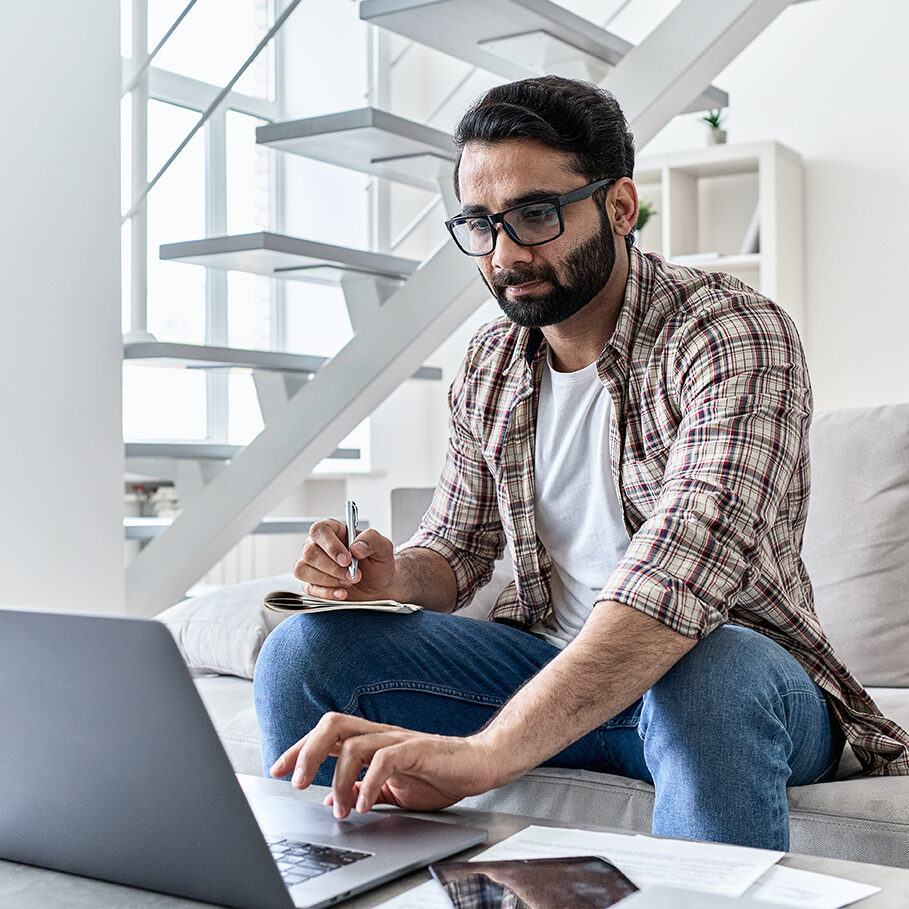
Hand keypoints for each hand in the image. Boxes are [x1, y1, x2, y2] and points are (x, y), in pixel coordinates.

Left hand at [269, 713, 501, 817]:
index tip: (277, 770)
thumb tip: (332, 798)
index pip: (326, 735)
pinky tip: (366, 805)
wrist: (478, 765)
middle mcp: (380, 734)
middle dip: (307, 751)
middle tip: (297, 783)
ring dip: (339, 779)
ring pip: (353, 742)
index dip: (298, 749)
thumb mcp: (392, 789)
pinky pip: (385, 760)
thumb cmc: (436, 774)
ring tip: (341, 810)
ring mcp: (398, 739)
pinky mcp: (417, 749)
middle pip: (332, 725)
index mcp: (370, 741)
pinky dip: (369, 784)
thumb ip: (363, 789)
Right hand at [293, 520, 395, 600]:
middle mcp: (318, 545)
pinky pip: (308, 588)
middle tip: (353, 575)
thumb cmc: (377, 564)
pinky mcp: (311, 583)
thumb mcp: (383, 548)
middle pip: (309, 552)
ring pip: (304, 570)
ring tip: (349, 583)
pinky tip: (342, 593)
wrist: (378, 587)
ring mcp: (312, 565)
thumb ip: (372, 540)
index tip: (347, 559)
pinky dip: (327, 593)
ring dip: (329, 580)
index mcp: (334, 531)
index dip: (330, 545)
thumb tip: (355, 546)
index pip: (319, 530)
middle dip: (333, 568)